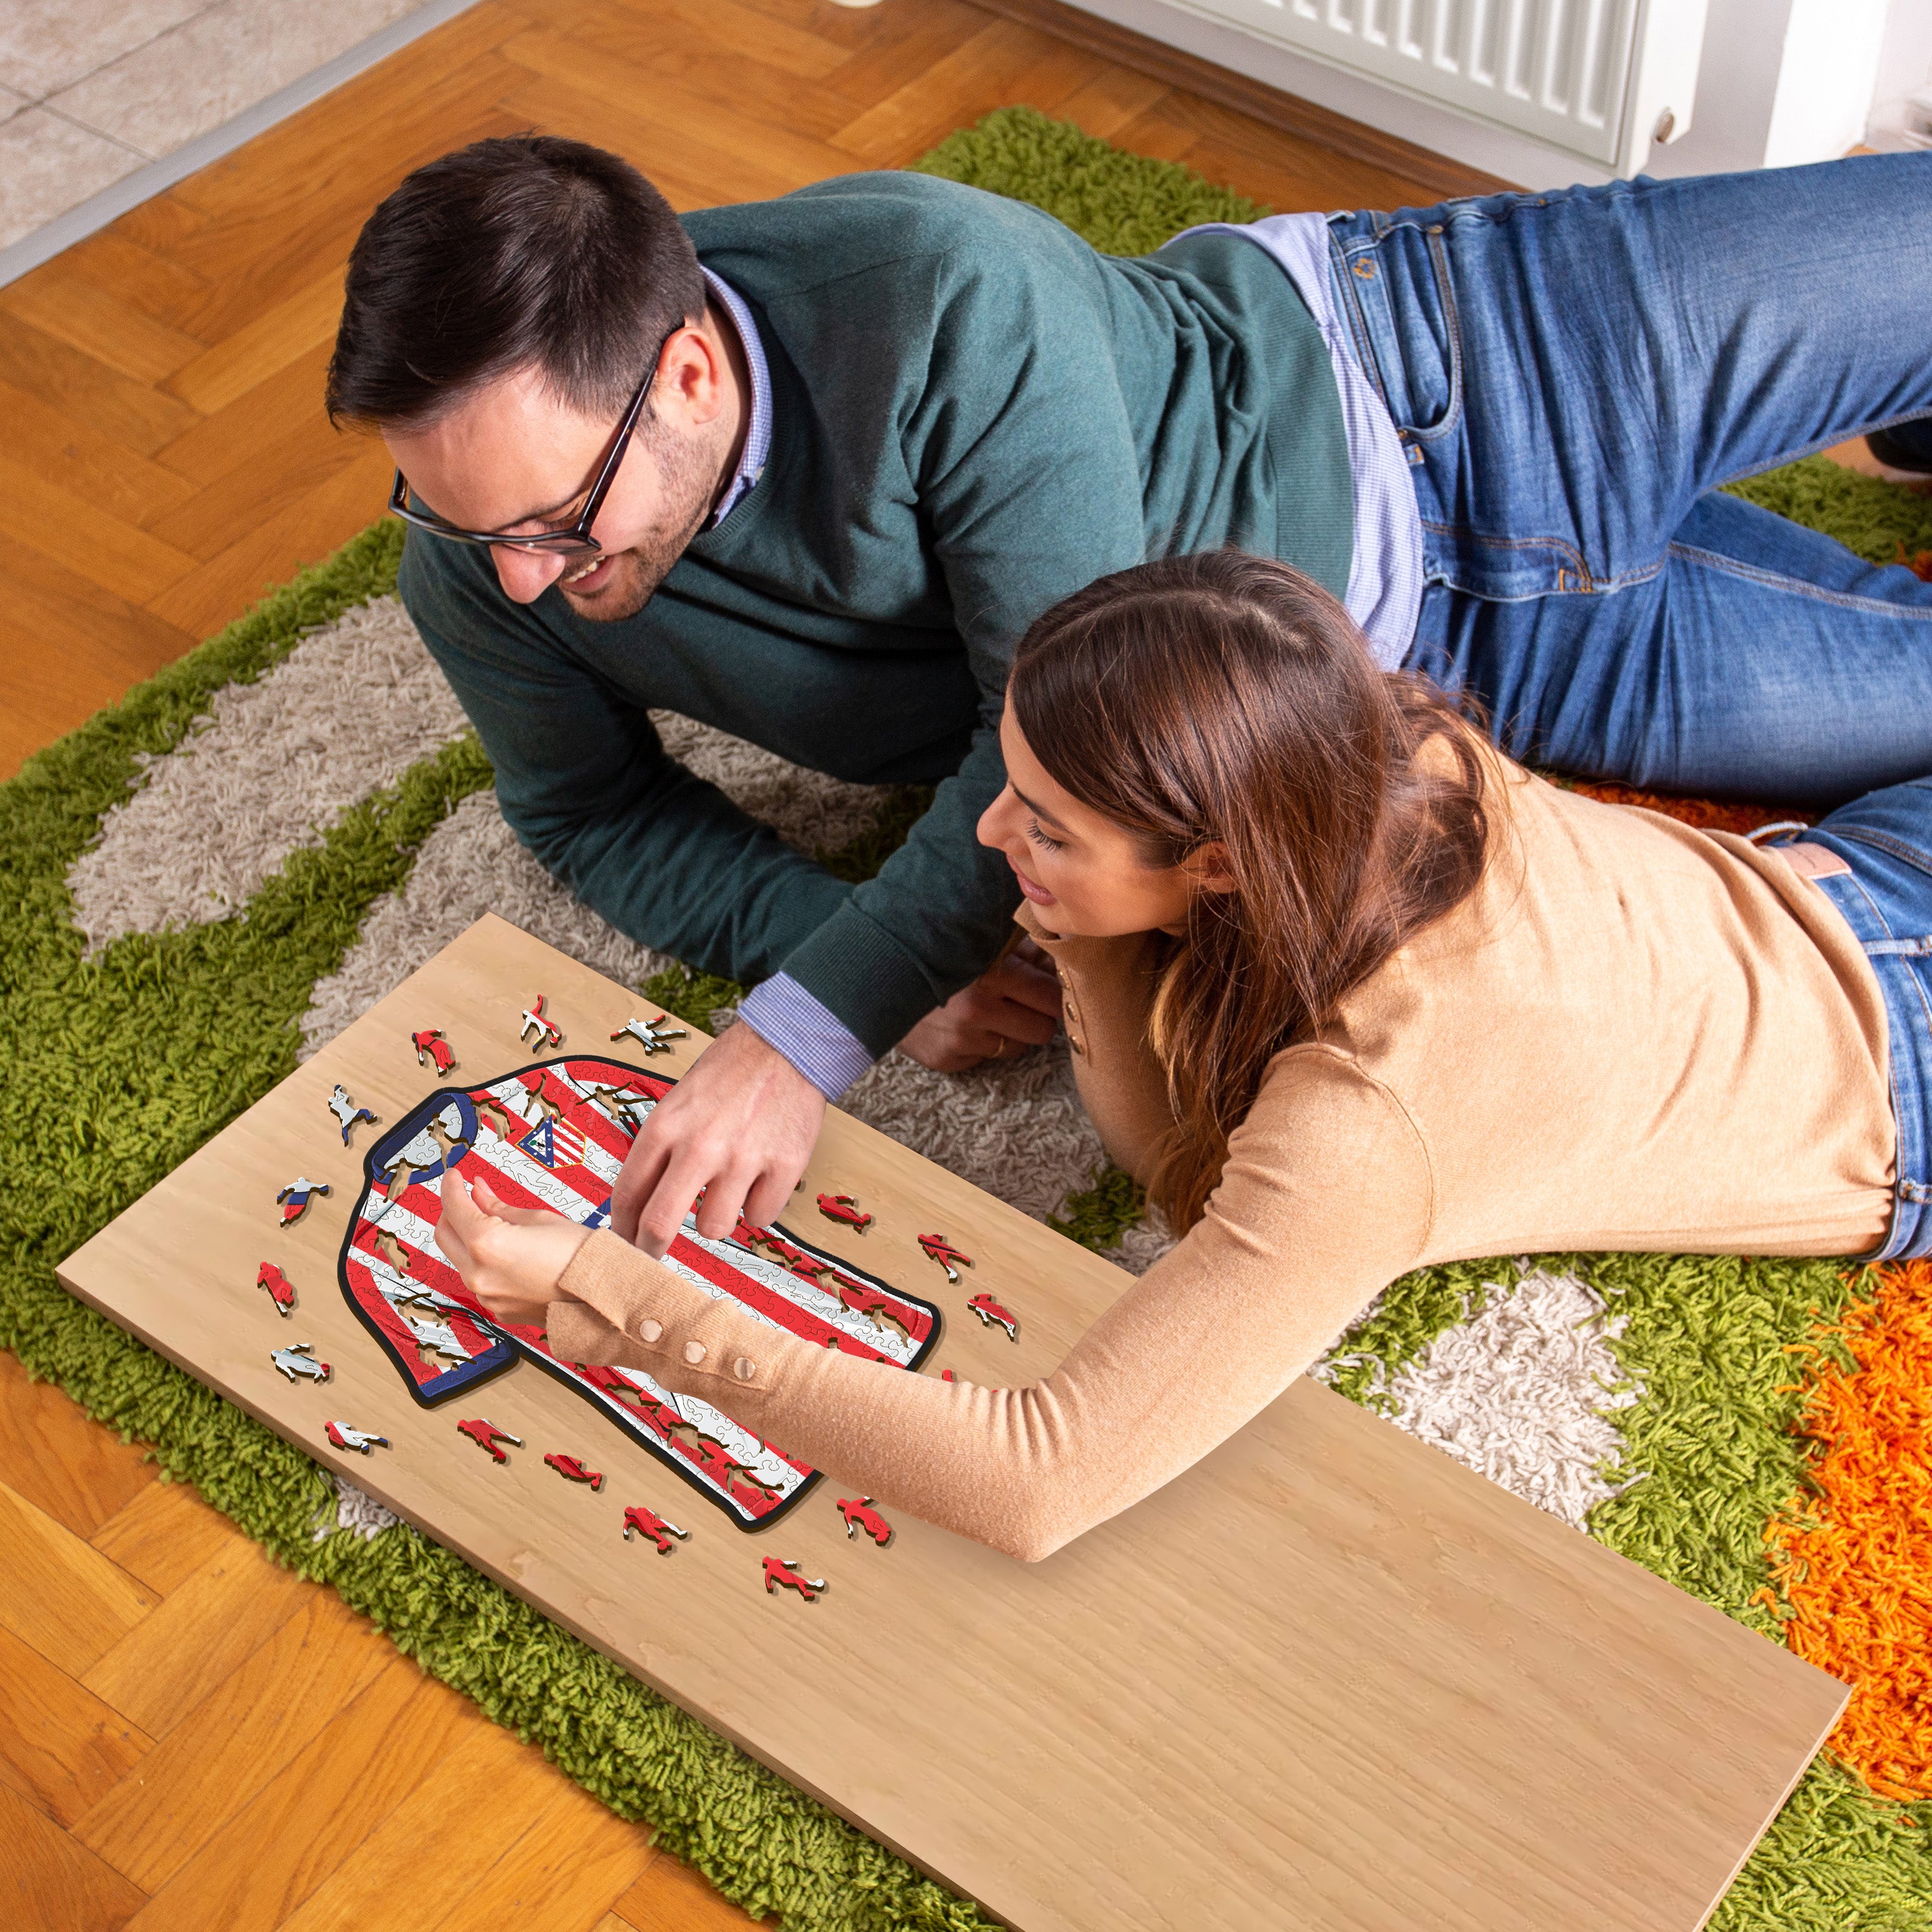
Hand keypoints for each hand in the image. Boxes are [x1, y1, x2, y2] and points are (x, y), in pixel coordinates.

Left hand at [437, 1171, 591, 1325]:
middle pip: (445, 1236)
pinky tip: (504, 1249)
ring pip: (460, 1259)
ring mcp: (487, 1296)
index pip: (455, 1208)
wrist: (603, 1295)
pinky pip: (479, 1278)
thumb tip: (478, 1193)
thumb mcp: (539, 1218)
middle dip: (451, 1212)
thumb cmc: (580, 1256)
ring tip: (491, 1221)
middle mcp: (479, 1274)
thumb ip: (499, 1207)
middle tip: (466, 1196)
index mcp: (487, 1245)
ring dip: (467, 1237)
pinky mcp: (497, 1309)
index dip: (452, 1186)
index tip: (455, 1177)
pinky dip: (483, 1260)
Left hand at [610, 1017, 826, 1256]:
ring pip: (714, 1228)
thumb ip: (662, 1148)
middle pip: (660, 1224)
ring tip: (727, 1190)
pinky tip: (759, 1180)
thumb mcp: (679, 1102)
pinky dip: (758, 1206)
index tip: (624, 1240)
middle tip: (653, 1254)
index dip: (622, 1228)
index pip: (628, 1194)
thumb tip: (644, 1200)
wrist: (786, 1045)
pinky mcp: (784, 1167)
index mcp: (665, 1127)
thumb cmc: (730, 1072)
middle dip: (651, 1248)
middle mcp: (700, 1146)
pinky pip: (760, 1217)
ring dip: (717, 1217)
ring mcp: (743, 1159)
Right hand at [897, 943, 1062, 1072]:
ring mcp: (961, 1039)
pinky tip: (963, 1025)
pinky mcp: (946, 1059)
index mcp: (993, 973)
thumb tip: (1062, 958)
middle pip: (1043, 1030)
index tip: (1045, 988)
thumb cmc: (937, 953)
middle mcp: (978, 1009)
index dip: (1052, 993)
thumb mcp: (980, 942)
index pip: (1052, 998)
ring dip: (1010, 1033)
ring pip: (1017, 1048)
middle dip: (1037, 1016)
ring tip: (989, 1012)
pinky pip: (986, 1059)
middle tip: (1022, 1003)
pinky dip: (981, 1045)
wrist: (876, 976)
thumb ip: (1023, 950)